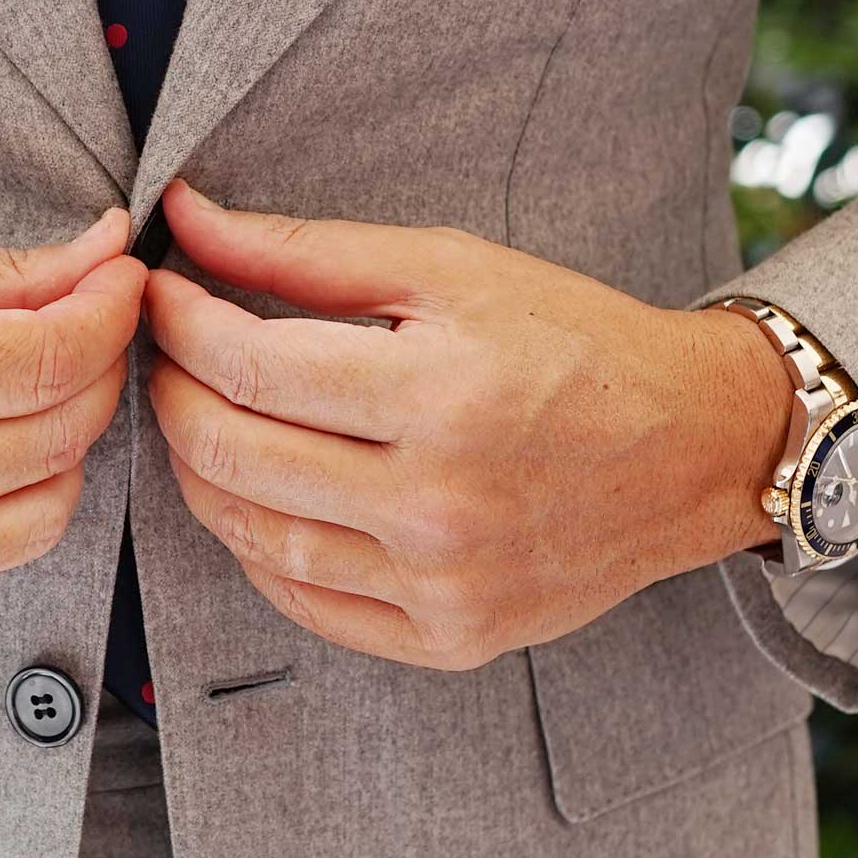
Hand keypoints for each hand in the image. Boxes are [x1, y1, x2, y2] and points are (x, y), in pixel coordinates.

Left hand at [143, 181, 793, 669]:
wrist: (695, 449)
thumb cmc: (574, 342)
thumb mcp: (452, 269)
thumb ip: (309, 251)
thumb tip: (187, 218)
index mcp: (442, 394)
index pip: (250, 366)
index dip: (180, 324)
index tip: (162, 292)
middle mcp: (439, 503)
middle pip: (232, 455)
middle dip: (171, 393)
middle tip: (168, 353)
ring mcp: (442, 584)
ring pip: (253, 537)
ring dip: (200, 471)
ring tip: (204, 416)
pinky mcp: (449, 638)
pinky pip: (305, 603)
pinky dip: (256, 547)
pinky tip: (258, 494)